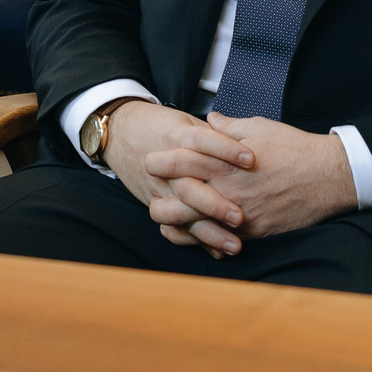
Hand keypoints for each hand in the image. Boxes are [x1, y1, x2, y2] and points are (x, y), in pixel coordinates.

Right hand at [99, 101, 253, 255]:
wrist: (120, 132)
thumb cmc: (160, 126)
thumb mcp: (187, 121)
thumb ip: (216, 131)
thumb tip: (248, 138)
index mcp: (176, 138)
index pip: (201, 141)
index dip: (226, 149)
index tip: (251, 159)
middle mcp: (166, 166)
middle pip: (188, 186)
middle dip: (214, 204)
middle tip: (240, 217)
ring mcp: (158, 188)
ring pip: (178, 215)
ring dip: (207, 232)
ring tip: (235, 245)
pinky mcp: (154, 203)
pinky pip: (172, 228)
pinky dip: (194, 241)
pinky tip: (217, 250)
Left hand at [155, 114, 354, 243]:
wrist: (328, 177)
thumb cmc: (294, 149)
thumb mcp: (259, 127)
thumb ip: (228, 126)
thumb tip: (210, 119)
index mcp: (225, 162)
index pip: (182, 162)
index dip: (162, 161)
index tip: (151, 160)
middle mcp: (228, 190)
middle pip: (180, 198)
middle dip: (160, 196)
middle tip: (151, 194)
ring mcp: (240, 214)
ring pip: (196, 225)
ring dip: (177, 222)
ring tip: (165, 217)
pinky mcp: (254, 231)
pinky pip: (220, 240)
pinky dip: (203, 239)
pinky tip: (193, 235)